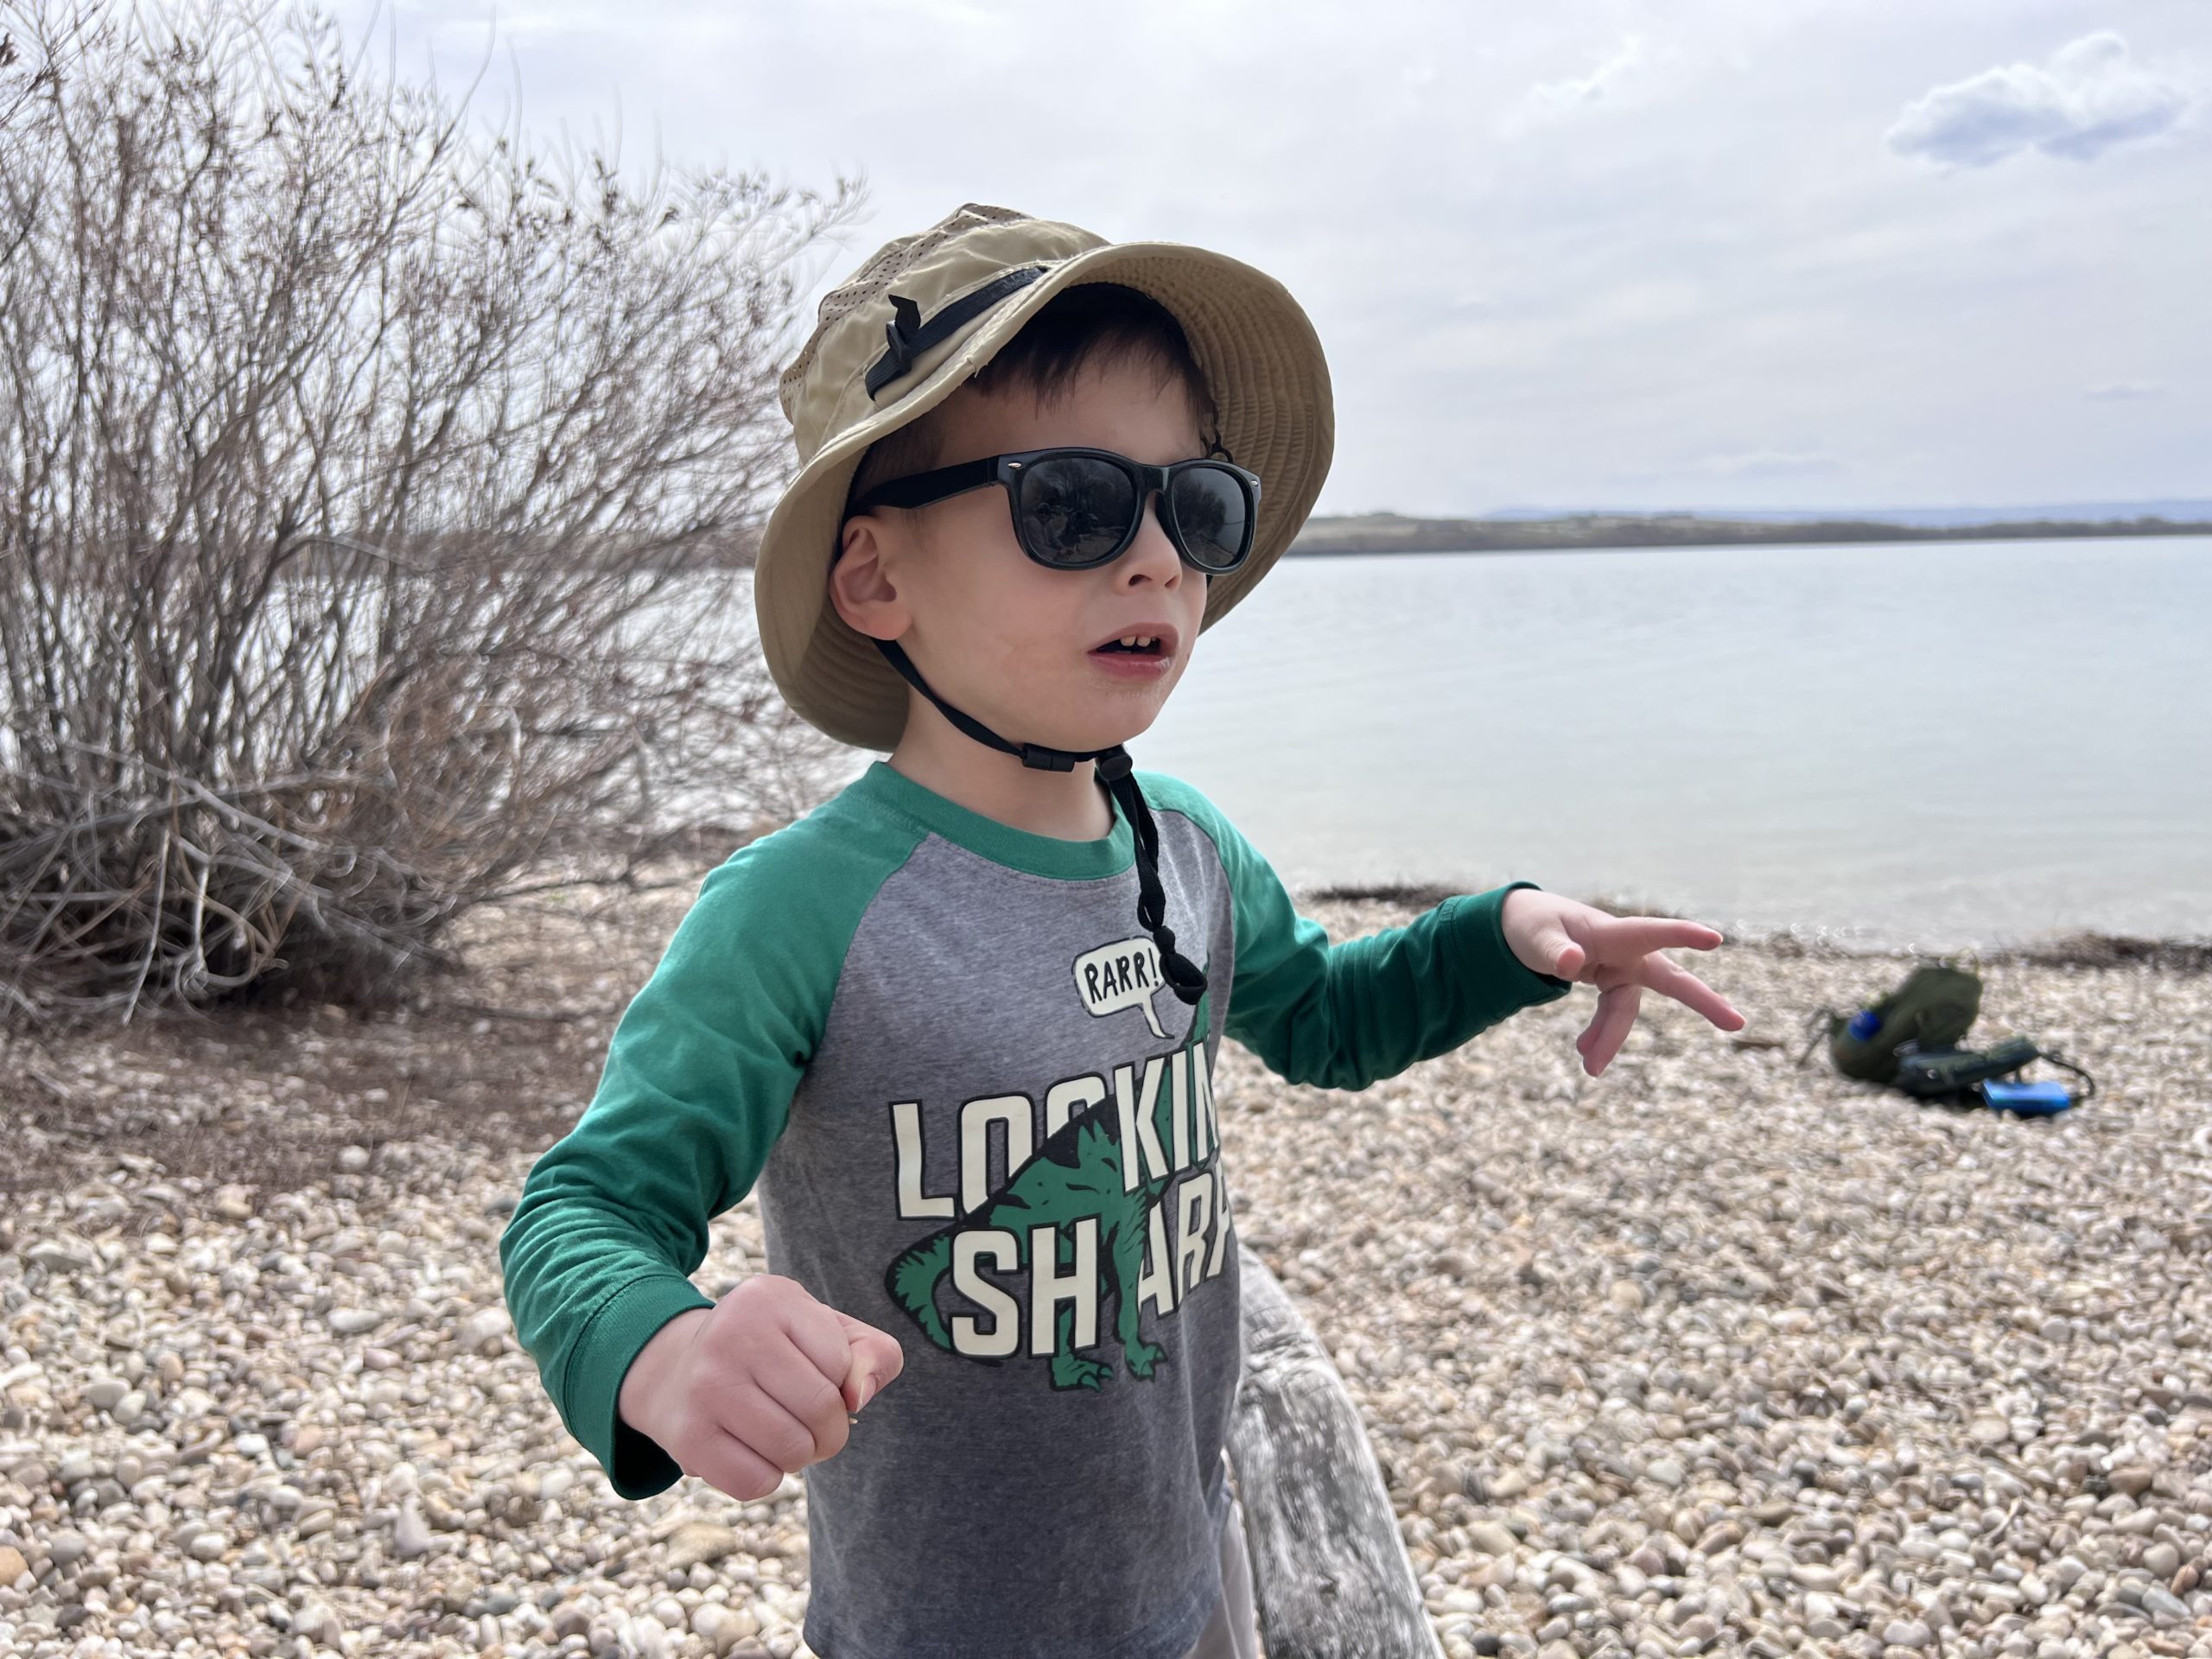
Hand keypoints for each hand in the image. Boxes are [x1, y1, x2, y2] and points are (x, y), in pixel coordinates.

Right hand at [616, 1274, 905, 1500]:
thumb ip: (874, 1353)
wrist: (677, 1371)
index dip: (841, 1383)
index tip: (815, 1377)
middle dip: (831, 1430)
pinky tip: (753, 1452)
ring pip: (792, 1451)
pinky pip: (756, 1483)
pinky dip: (768, 1478)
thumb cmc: (774, 1352)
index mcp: (768, 1298)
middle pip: (821, 1410)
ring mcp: (704, 1386)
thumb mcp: (826, 1331)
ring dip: (801, 1456)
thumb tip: (858, 1396)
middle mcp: (730, 1334)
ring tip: (784, 1436)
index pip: (841, 1363)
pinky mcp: (687, 1437)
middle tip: (813, 1425)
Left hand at [1500, 887, 1745, 1076]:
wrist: (1526, 931)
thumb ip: (1554, 951)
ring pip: (1628, 1008)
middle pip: (1670, 977)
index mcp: (1611, 932)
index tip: (1715, 938)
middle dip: (1702, 1001)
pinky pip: (1613, 1014)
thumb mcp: (1535, 938)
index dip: (1682, 935)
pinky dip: (1600, 1035)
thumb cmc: (1535, 927)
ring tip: (1590, 1069)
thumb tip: (1571, 966)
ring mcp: (1621, 969)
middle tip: (1737, 1024)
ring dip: (1612, 1038)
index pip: (1651, 931)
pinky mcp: (1612, 983)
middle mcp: (1625, 951)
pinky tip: (1585, 1054)